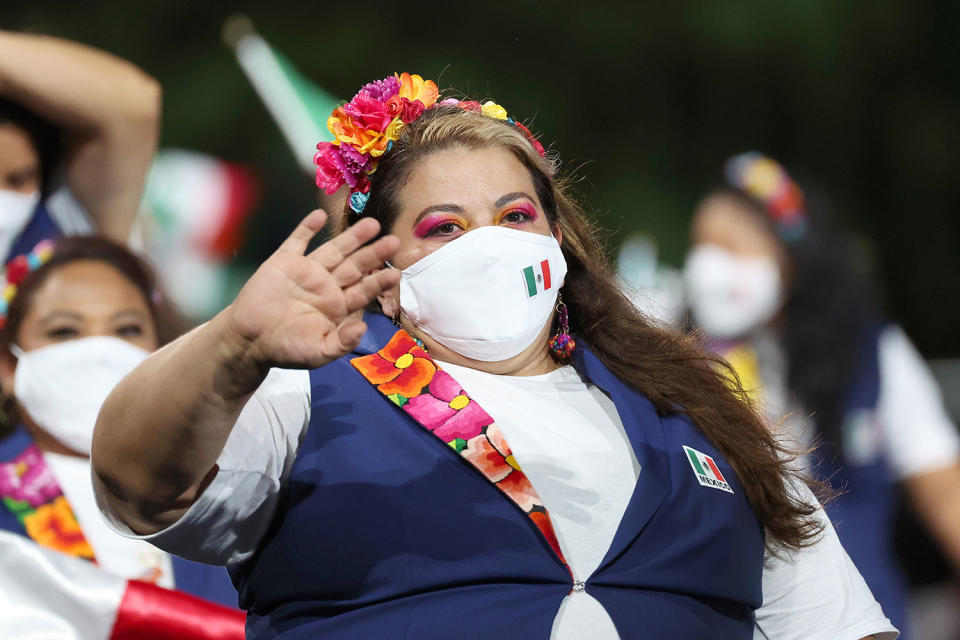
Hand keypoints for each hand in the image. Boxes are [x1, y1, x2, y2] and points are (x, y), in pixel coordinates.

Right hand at [224, 209, 400, 369]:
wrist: (249, 341)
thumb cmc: (285, 350)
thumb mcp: (318, 353)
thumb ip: (342, 343)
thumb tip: (363, 328)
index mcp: (337, 306)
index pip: (363, 290)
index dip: (379, 281)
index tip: (396, 273)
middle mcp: (326, 285)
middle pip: (355, 266)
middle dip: (374, 254)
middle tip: (394, 242)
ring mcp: (306, 271)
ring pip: (334, 250)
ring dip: (352, 237)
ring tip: (372, 224)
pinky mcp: (284, 262)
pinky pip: (297, 241)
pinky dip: (307, 228)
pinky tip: (320, 215)